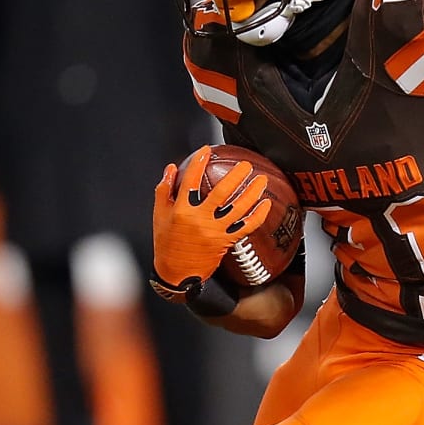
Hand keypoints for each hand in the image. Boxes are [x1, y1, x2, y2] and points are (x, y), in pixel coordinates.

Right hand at [151, 146, 270, 297]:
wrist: (176, 273)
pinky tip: (265, 205)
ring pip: (238, 208)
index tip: (207, 150)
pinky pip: (246, 226)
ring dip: (252, 192)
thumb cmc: (166, 243)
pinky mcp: (226, 241)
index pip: (191, 181)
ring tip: (261, 180)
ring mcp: (215, 231)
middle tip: (245, 165)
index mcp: (181, 210)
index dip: (199, 163)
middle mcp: (200, 219)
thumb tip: (171, 168)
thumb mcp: (158, 215)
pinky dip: (258, 215)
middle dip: (236, 176)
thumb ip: (164, 190)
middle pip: (222, 193)